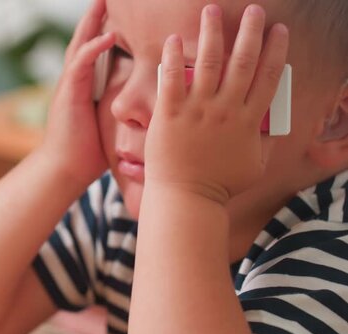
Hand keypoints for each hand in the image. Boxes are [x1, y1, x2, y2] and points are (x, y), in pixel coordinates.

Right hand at [39, 0, 115, 187]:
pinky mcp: (68, 93)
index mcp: (82, 88)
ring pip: (80, 44)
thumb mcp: (106, 127)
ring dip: (92, 23)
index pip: (93, 53)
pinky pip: (81, 63)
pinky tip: (109, 35)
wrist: (63, 170)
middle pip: (85, 41)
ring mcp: (69, 86)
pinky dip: (94, 47)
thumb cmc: (84, 155)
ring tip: (103, 3)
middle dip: (95, 19)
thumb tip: (142, 114)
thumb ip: (118, 113)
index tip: (118, 18)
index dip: (103, 33)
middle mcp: (74, 82)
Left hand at [146, 4, 288, 202]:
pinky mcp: (171, 113)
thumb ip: (265, 141)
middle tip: (253, 9)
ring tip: (211, 10)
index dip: (276, 50)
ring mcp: (198, 110)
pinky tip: (175, 38)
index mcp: (250, 121)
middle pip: (243, 61)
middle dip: (250, 31)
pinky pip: (173, 78)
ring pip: (208, 62)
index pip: (269, 76)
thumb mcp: (255, 165)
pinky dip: (174, 57)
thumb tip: (274, 124)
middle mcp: (226, 110)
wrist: (186, 197)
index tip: (279, 30)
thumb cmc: (219, 185)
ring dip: (211, 32)